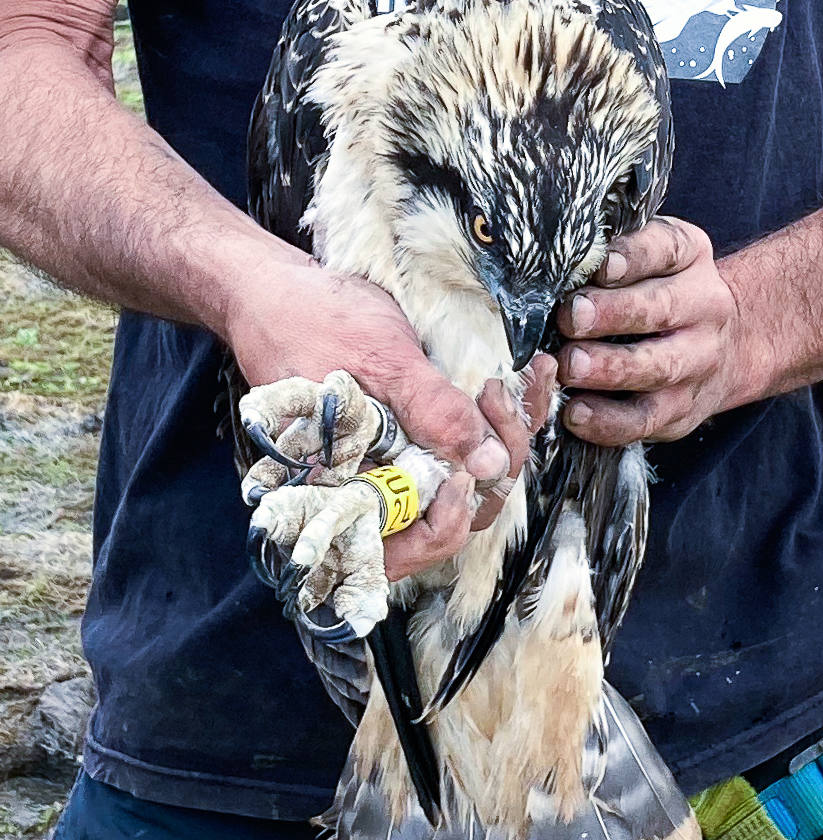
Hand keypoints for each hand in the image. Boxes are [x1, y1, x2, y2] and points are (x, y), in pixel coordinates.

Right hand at [225, 260, 553, 578]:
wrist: (280, 292)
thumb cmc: (313, 321)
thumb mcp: (381, 359)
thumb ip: (433, 413)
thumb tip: (490, 465)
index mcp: (346, 493)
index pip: (411, 547)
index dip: (448, 520)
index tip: (466, 470)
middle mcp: (375, 490)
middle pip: (455, 515)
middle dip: (496, 462)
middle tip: (499, 396)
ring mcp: (400, 466)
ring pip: (472, 481)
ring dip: (507, 437)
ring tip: (522, 380)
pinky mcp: (419, 438)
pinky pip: (471, 449)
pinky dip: (501, 419)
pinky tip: (525, 376)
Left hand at [556, 217, 740, 444]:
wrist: (726, 347)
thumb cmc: (659, 292)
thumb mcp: (652, 258)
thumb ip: (613, 254)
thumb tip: (554, 258)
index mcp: (689, 259)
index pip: (665, 248)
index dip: (633, 256)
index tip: (601, 264)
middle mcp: (703, 308)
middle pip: (661, 309)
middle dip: (614, 314)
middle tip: (572, 318)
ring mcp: (698, 363)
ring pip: (657, 368)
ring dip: (609, 369)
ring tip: (570, 367)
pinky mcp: (682, 409)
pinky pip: (646, 419)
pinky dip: (609, 421)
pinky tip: (576, 414)